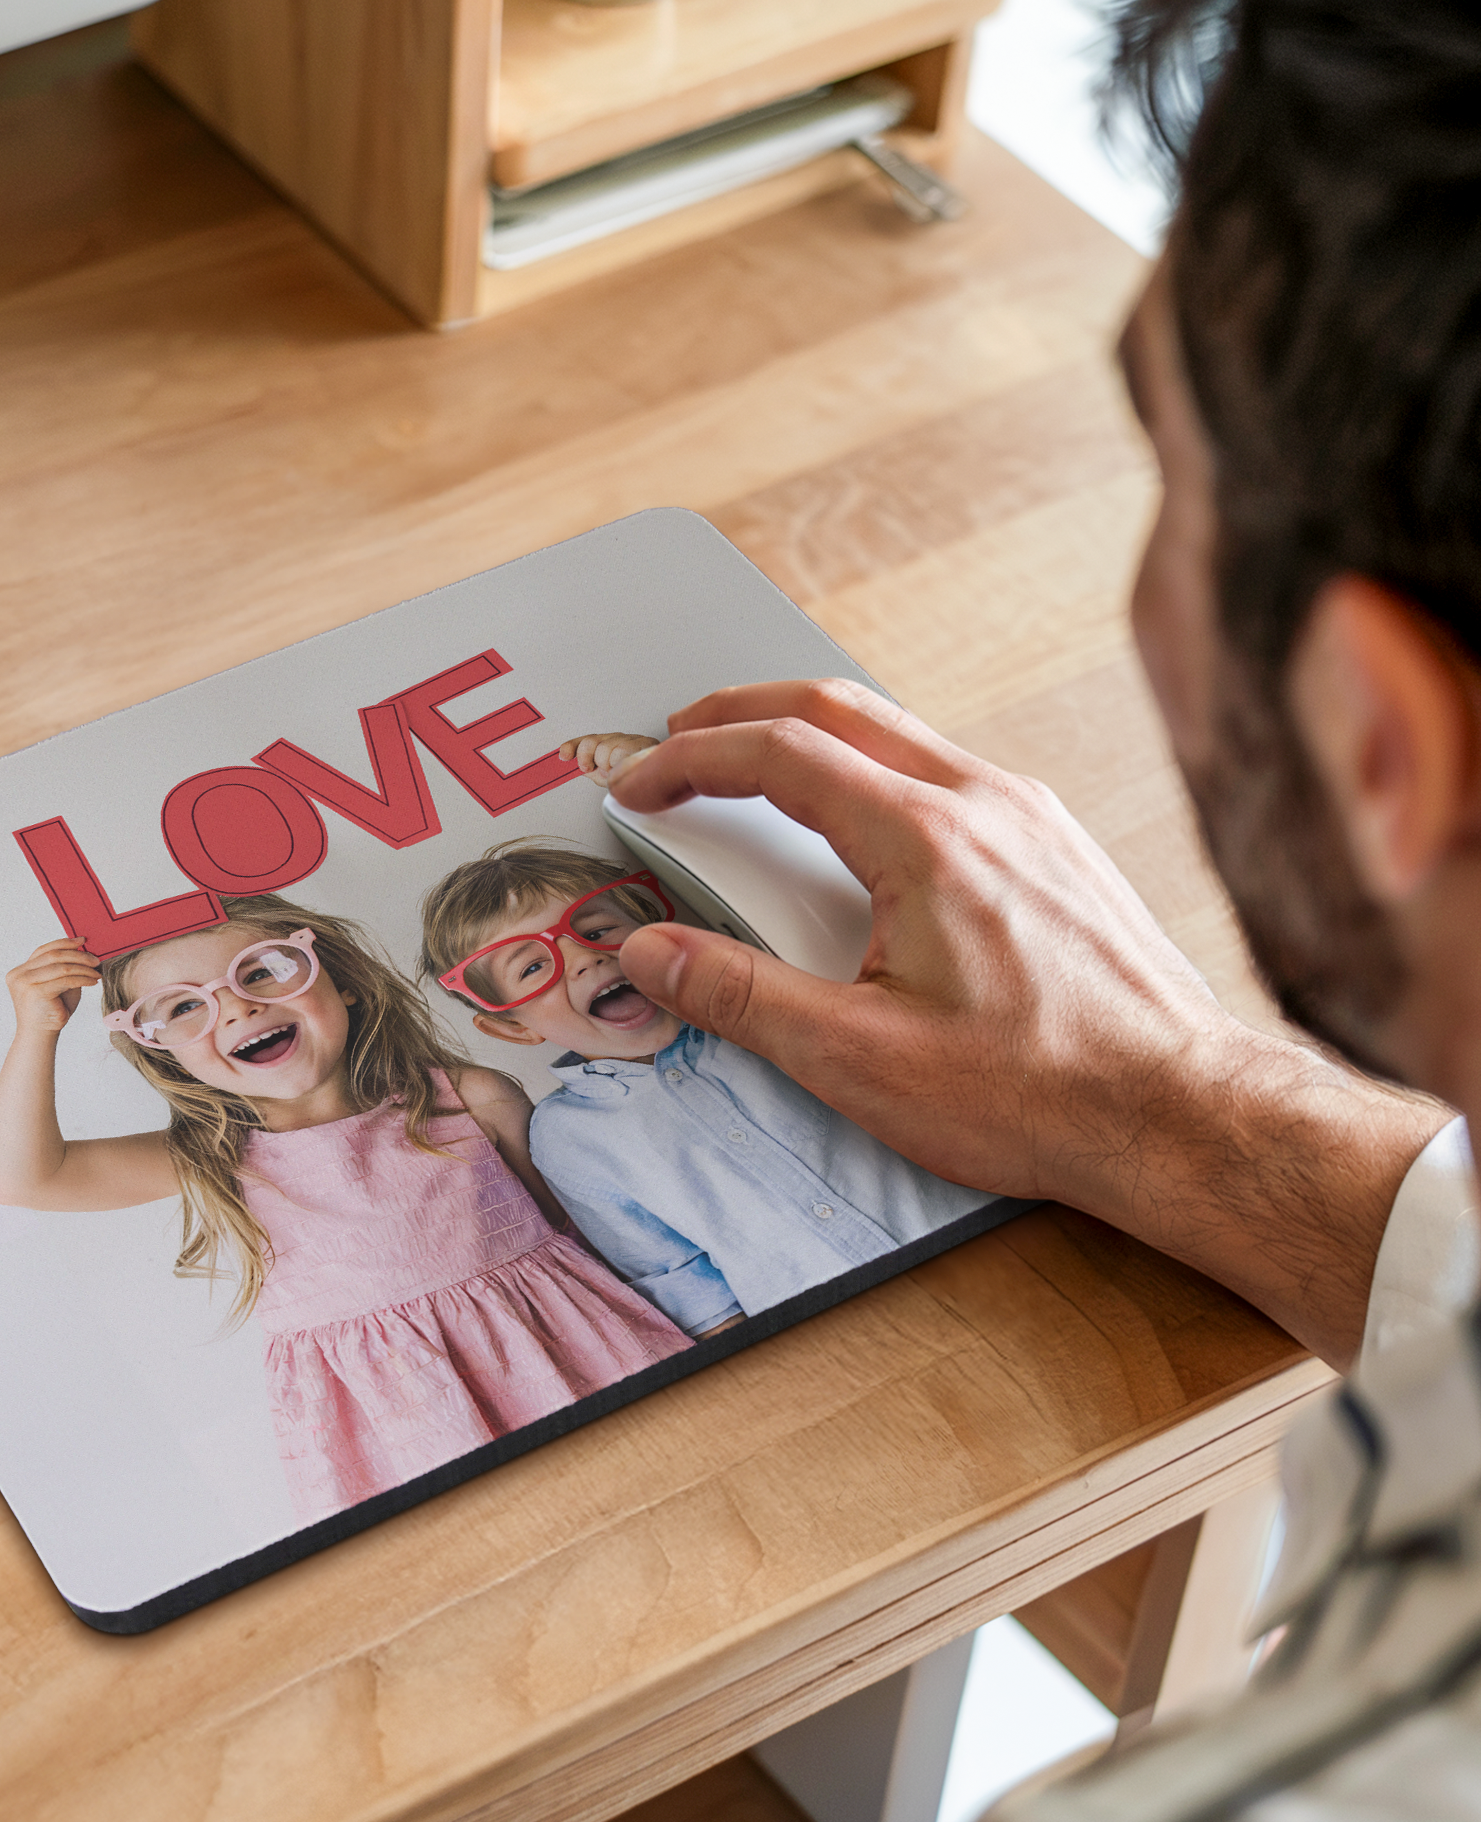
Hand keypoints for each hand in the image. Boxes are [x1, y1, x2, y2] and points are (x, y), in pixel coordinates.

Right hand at [6, 936, 98, 1034]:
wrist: (41, 1036)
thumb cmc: (51, 1011)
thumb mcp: (57, 985)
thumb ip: (64, 969)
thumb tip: (83, 951)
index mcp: (20, 971)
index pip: (43, 950)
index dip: (64, 943)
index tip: (82, 941)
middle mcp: (19, 975)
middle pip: (53, 955)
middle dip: (77, 955)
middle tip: (95, 959)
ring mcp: (25, 983)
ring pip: (61, 967)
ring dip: (83, 968)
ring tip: (96, 973)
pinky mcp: (36, 992)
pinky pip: (65, 980)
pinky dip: (82, 979)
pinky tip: (93, 982)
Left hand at [558, 731, 658, 787]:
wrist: (658, 776)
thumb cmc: (632, 776)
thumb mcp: (604, 775)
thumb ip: (589, 769)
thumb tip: (573, 766)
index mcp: (605, 743)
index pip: (584, 740)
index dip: (572, 746)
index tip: (563, 755)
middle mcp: (616, 738)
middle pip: (591, 742)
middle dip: (588, 758)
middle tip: (596, 769)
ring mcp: (629, 739)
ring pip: (606, 749)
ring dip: (609, 766)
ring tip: (618, 770)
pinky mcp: (643, 741)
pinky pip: (622, 754)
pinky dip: (620, 765)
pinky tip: (626, 767)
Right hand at [606, 679, 1444, 1364]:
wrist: (1181, 1115)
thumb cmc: (1037, 1093)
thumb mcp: (857, 1058)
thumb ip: (738, 995)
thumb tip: (646, 953)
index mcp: (926, 839)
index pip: (780, 754)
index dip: (690, 759)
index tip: (639, 784)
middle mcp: (984, 802)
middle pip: (838, 706)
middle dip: (741, 710)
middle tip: (678, 737)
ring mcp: (1029, 816)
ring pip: (899, 730)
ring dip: (811, 733)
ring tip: (755, 770)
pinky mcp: (1056, 845)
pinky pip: (946, 769)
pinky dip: (874, 767)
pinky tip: (860, 824)